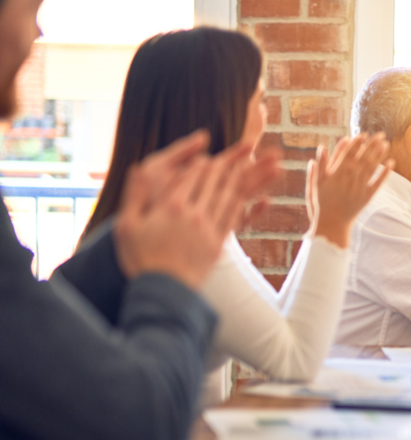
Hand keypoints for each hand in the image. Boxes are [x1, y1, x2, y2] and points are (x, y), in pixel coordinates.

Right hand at [114, 139, 278, 288]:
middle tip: (245, 148)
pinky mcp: (218, 244)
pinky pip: (234, 218)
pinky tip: (249, 195)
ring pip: (229, 196)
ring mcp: (209, 229)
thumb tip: (138, 167)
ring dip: (244, 178)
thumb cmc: (140, 259)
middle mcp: (194, 214)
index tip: (209, 153)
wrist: (163, 292)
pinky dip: (243, 203)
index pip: (191, 175)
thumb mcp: (126, 224)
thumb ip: (135, 194)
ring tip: (255, 163)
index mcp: (171, 206)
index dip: (202, 162)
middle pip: (214, 181)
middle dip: (230, 162)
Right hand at [310, 133, 392, 247]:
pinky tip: (391, 163)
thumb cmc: (322, 203)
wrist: (332, 224)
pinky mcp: (367, 197)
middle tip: (380, 134)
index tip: (363, 134)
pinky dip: (385, 173)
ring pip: (371, 168)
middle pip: (363, 158)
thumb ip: (320, 166)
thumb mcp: (316, 184)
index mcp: (336, 174)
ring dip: (379, 155)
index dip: (357, 143)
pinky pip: (378, 183)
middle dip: (372, 145)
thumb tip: (322, 147)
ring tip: (386, 144)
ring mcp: (359, 188)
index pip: (349, 154)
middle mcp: (349, 179)